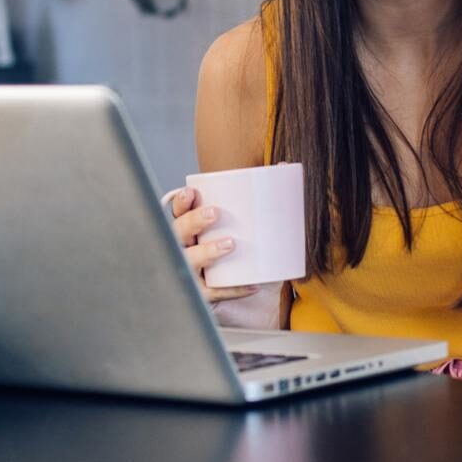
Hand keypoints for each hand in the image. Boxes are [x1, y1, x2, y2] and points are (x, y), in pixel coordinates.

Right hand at [168, 187, 262, 302]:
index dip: (181, 202)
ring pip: (188, 262)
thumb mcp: (244, 221)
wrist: (246, 289)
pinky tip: (253, 284)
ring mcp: (190, 273)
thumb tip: (285, 165)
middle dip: (192, 222)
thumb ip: (261, 195)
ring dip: (207, 252)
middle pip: (176, 233)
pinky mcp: (202, 295)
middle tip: (214, 213)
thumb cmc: (241, 245)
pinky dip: (234, 289)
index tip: (192, 193)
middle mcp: (183, 248)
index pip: (177, 211)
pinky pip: (214, 293)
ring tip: (230, 244)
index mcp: (189, 227)